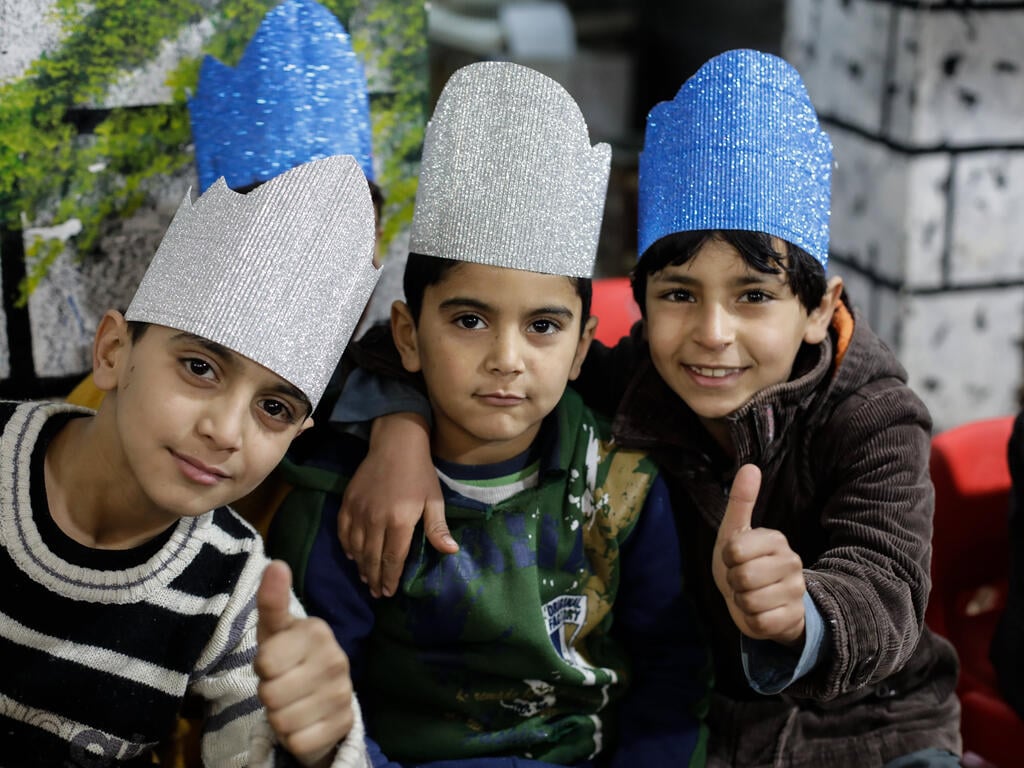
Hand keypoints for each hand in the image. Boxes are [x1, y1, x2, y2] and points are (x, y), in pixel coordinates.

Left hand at [256, 561, 353, 766]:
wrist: (321, 699)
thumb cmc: (289, 657)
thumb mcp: (275, 630)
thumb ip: (272, 600)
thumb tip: (275, 563)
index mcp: (318, 631)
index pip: (266, 661)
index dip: (262, 667)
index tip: (275, 660)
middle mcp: (337, 658)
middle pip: (271, 694)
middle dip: (269, 694)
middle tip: (284, 684)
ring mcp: (344, 692)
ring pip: (283, 721)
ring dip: (280, 718)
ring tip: (293, 703)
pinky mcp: (346, 723)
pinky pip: (299, 743)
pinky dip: (295, 739)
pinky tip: (306, 722)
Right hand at [338, 412, 454, 597]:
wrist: (396, 444)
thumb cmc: (420, 473)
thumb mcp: (434, 500)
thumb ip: (438, 528)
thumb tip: (451, 551)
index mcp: (399, 521)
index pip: (392, 559)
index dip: (390, 578)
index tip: (389, 592)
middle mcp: (376, 520)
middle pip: (372, 558)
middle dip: (375, 578)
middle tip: (377, 592)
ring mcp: (359, 511)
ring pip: (356, 548)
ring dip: (360, 567)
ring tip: (366, 579)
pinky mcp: (348, 502)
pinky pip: (343, 532)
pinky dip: (347, 547)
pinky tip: (352, 556)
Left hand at [712, 464, 806, 646]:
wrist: (759, 602)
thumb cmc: (742, 563)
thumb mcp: (734, 532)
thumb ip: (741, 501)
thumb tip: (750, 466)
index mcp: (776, 539)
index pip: (734, 551)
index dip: (727, 558)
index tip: (734, 558)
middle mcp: (792, 563)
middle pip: (742, 577)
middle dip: (733, 582)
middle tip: (742, 580)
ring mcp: (796, 592)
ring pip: (750, 602)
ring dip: (742, 603)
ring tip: (750, 595)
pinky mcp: (794, 618)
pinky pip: (760, 623)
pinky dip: (752, 622)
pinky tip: (760, 612)